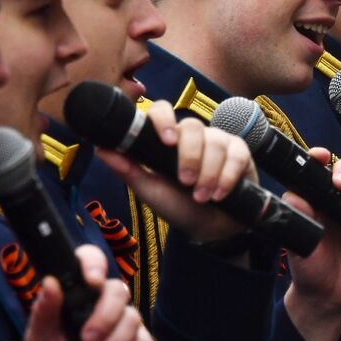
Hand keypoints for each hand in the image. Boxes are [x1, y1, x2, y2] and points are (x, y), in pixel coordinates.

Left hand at [20, 244, 152, 340]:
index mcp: (77, 294)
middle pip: (118, 290)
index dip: (94, 263)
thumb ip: (44, 314)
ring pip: (132, 320)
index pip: (90, 261)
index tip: (92, 280)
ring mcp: (124, 324)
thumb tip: (50, 280)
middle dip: (105, 317)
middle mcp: (103, 304)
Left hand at [96, 102, 256, 244]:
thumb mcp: (149, 190)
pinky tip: (220, 193)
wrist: (208, 229)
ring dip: (208, 173)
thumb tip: (101, 148)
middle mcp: (193, 135)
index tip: (166, 142)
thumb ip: (127, 169)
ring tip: (202, 197)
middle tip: (186, 183)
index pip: (162, 111)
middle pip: (193, 126)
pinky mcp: (240, 152)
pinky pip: (236, 154)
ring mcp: (218, 141)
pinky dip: (227, 176)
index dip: (164, 120)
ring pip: (215, 142)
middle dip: (190, 156)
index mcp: (167, 139)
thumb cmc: (176, 206)